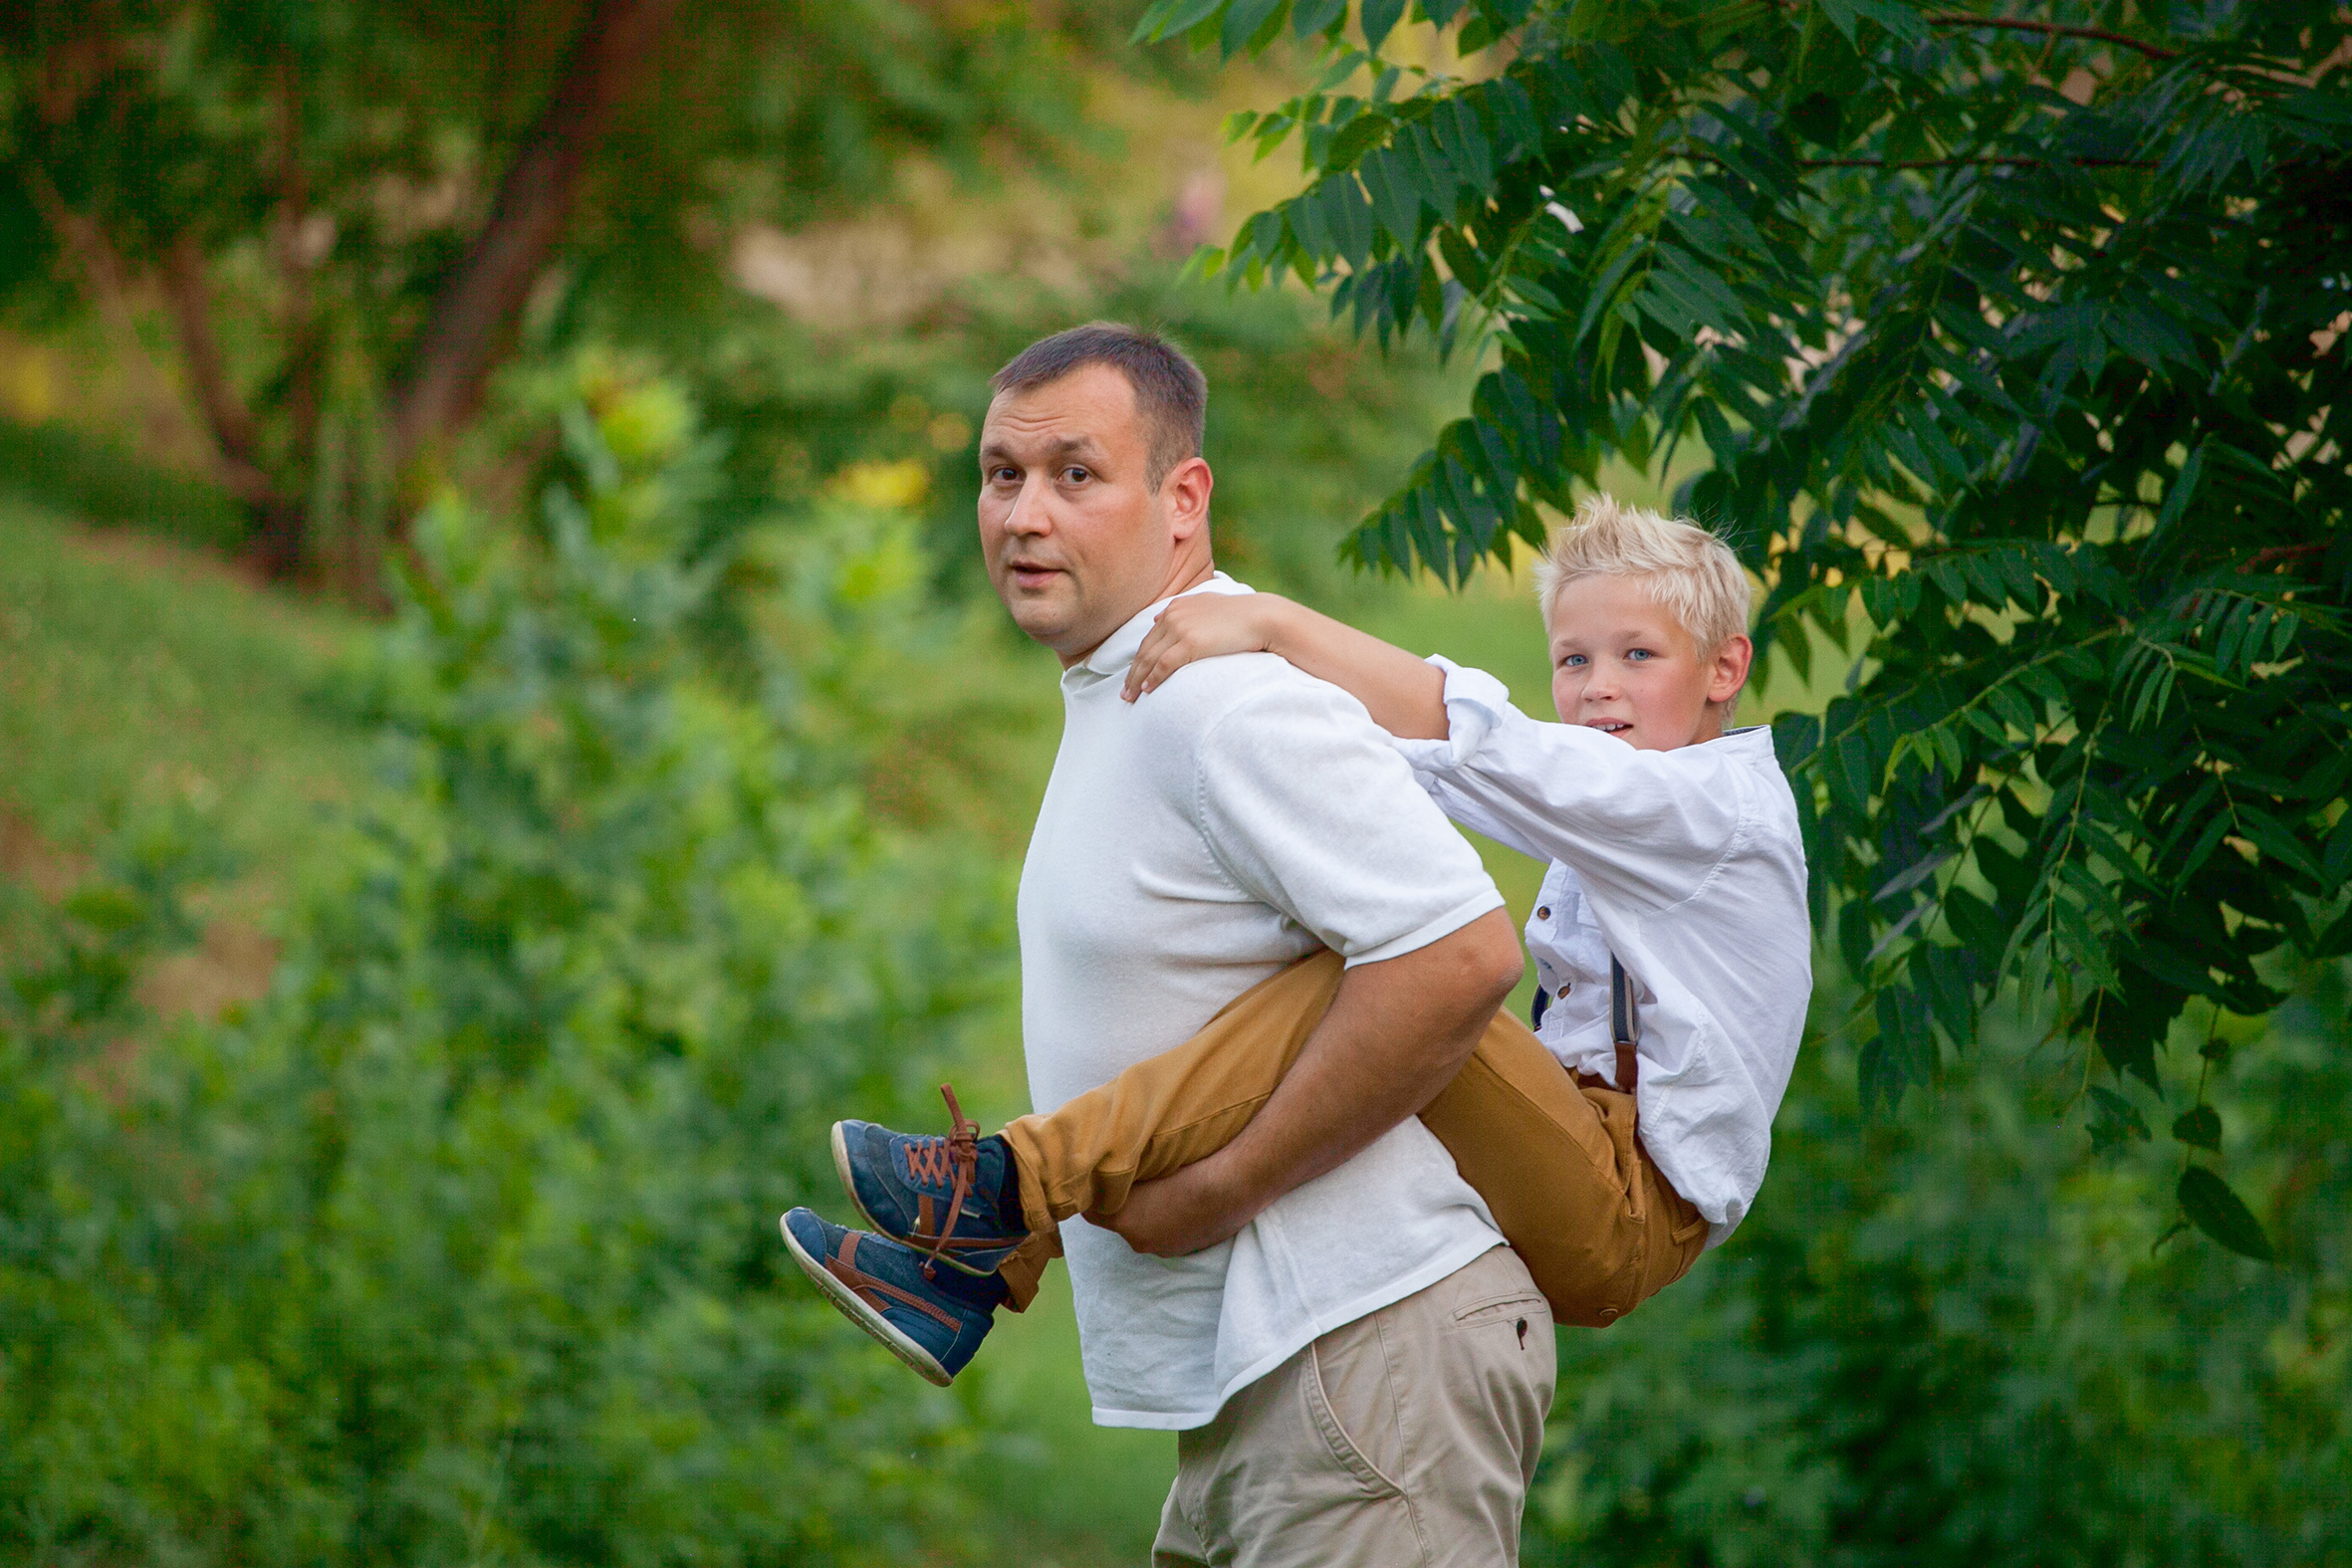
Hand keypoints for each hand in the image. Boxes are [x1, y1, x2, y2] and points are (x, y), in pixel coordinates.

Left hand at [1086, 1155, 1260, 1256]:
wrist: (1233, 1185)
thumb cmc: (1189, 1167)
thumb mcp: (1146, 1161)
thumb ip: (1119, 1173)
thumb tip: (1106, 1169)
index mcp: (1124, 1221)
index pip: (1091, 1211)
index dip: (1094, 1193)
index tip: (1099, 1177)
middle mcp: (1138, 1241)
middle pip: (1119, 1220)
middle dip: (1123, 1203)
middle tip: (1135, 1178)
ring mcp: (1164, 1248)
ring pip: (1145, 1228)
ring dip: (1149, 1212)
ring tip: (1164, 1187)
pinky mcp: (1186, 1250)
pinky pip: (1166, 1233)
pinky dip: (1169, 1219)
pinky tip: (1182, 1200)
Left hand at [1121, 594, 1291, 702]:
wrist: (1261, 617)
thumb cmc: (1240, 614)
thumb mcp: (1207, 603)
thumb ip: (1183, 609)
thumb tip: (1158, 618)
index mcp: (1176, 607)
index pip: (1150, 638)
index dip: (1140, 658)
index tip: (1134, 674)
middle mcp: (1173, 616)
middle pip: (1145, 649)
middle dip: (1133, 672)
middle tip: (1124, 692)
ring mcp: (1180, 629)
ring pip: (1149, 659)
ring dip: (1137, 680)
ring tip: (1130, 697)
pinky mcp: (1189, 644)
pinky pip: (1163, 665)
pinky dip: (1153, 679)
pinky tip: (1146, 690)